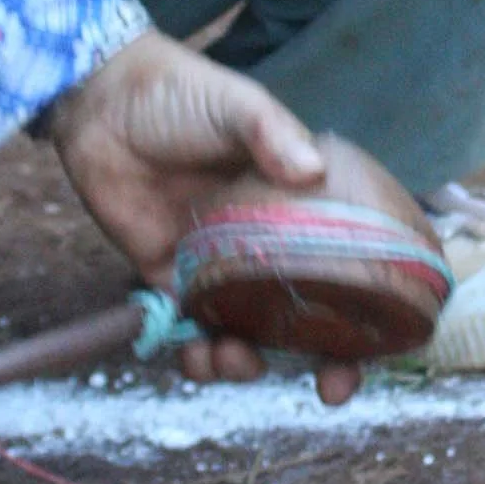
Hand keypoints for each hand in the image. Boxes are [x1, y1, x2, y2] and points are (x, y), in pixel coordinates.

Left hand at [46, 31, 361, 406]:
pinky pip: (191, 329)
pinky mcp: (169, 276)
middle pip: (307, 313)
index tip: (382, 342)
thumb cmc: (182, 92)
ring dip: (249, 361)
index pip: (349, 261)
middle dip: (323, 360)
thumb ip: (272, 133)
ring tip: (236, 359)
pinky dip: (198, 353)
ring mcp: (219, 263)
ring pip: (249, 332)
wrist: (102, 98)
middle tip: (330, 391)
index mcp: (298, 202)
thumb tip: (312, 169)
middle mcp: (268, 239)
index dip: (371, 309)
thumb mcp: (238, 104)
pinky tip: (197, 353)